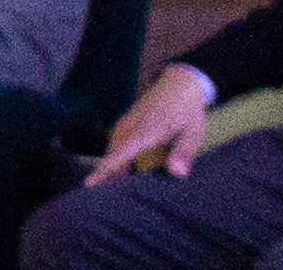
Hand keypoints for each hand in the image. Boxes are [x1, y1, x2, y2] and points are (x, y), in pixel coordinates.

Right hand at [85, 67, 215, 183]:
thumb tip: (176, 174)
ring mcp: (127, 122)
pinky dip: (116, 156)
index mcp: (145, 131)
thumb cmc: (188, 110)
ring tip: (113, 186)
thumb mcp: (192, 133)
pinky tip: (122, 168)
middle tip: (107, 198)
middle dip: (107, 174)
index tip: (89, 183)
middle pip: (112, 154)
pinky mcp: (128, 121)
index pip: (120, 154)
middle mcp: (131, 126)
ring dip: (112, 166)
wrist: (181, 84)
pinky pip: (116, 141)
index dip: (105, 170)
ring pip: (113, 148)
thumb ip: (183, 153)